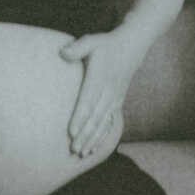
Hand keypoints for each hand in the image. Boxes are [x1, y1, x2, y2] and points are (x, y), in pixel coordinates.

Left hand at [58, 33, 140, 162]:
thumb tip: (63, 53)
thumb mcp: (92, 41)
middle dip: (85, 135)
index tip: (71, 131)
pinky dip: (102, 137)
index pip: (88, 101)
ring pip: (103, 123)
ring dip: (93, 139)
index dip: (80, 117)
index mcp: (100, 78)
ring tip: (82, 153)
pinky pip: (109, 123)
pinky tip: (94, 149)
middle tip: (74, 149)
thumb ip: (77, 48)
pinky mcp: (117, 103)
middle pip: (95, 117)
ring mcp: (114, 99)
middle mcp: (109, 92)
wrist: (131, 48)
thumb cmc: (106, 45)